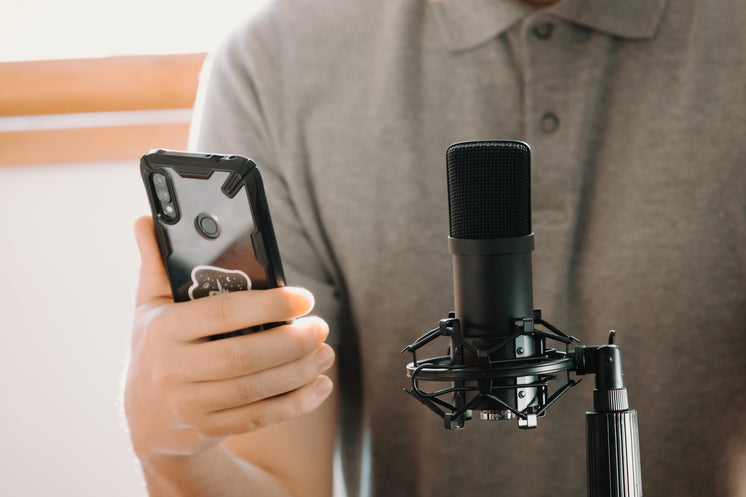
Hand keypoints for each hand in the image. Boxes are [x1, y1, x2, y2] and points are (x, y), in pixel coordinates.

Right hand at [124, 216, 334, 461]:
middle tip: (321, 327)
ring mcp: (191, 404)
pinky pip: (260, 417)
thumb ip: (154, 264)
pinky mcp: (210, 429)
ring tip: (325, 353)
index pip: (223, 313)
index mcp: (163, 330)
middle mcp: (173, 369)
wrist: (146, 419)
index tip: (303, 298)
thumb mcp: (149, 307)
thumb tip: (146, 220)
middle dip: (292, 342)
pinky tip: (320, 386)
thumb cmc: (155, 349)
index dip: (269, 306)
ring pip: (256, 390)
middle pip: (245, 356)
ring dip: (299, 372)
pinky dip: (295, 404)